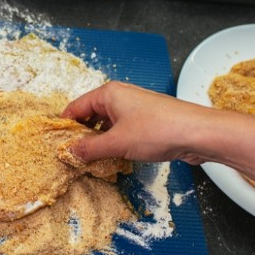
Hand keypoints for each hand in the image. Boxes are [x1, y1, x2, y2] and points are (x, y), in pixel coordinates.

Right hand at [62, 81, 254, 217]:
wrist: (198, 133)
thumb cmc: (156, 131)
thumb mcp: (117, 143)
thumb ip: (90, 148)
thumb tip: (70, 152)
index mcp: (108, 94)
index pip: (75, 108)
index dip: (65, 126)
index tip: (55, 145)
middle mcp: (119, 97)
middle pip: (90, 115)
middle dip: (81, 135)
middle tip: (71, 156)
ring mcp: (134, 108)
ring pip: (106, 125)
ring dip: (99, 141)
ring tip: (90, 161)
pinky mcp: (146, 121)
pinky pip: (121, 130)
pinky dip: (114, 143)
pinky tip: (113, 158)